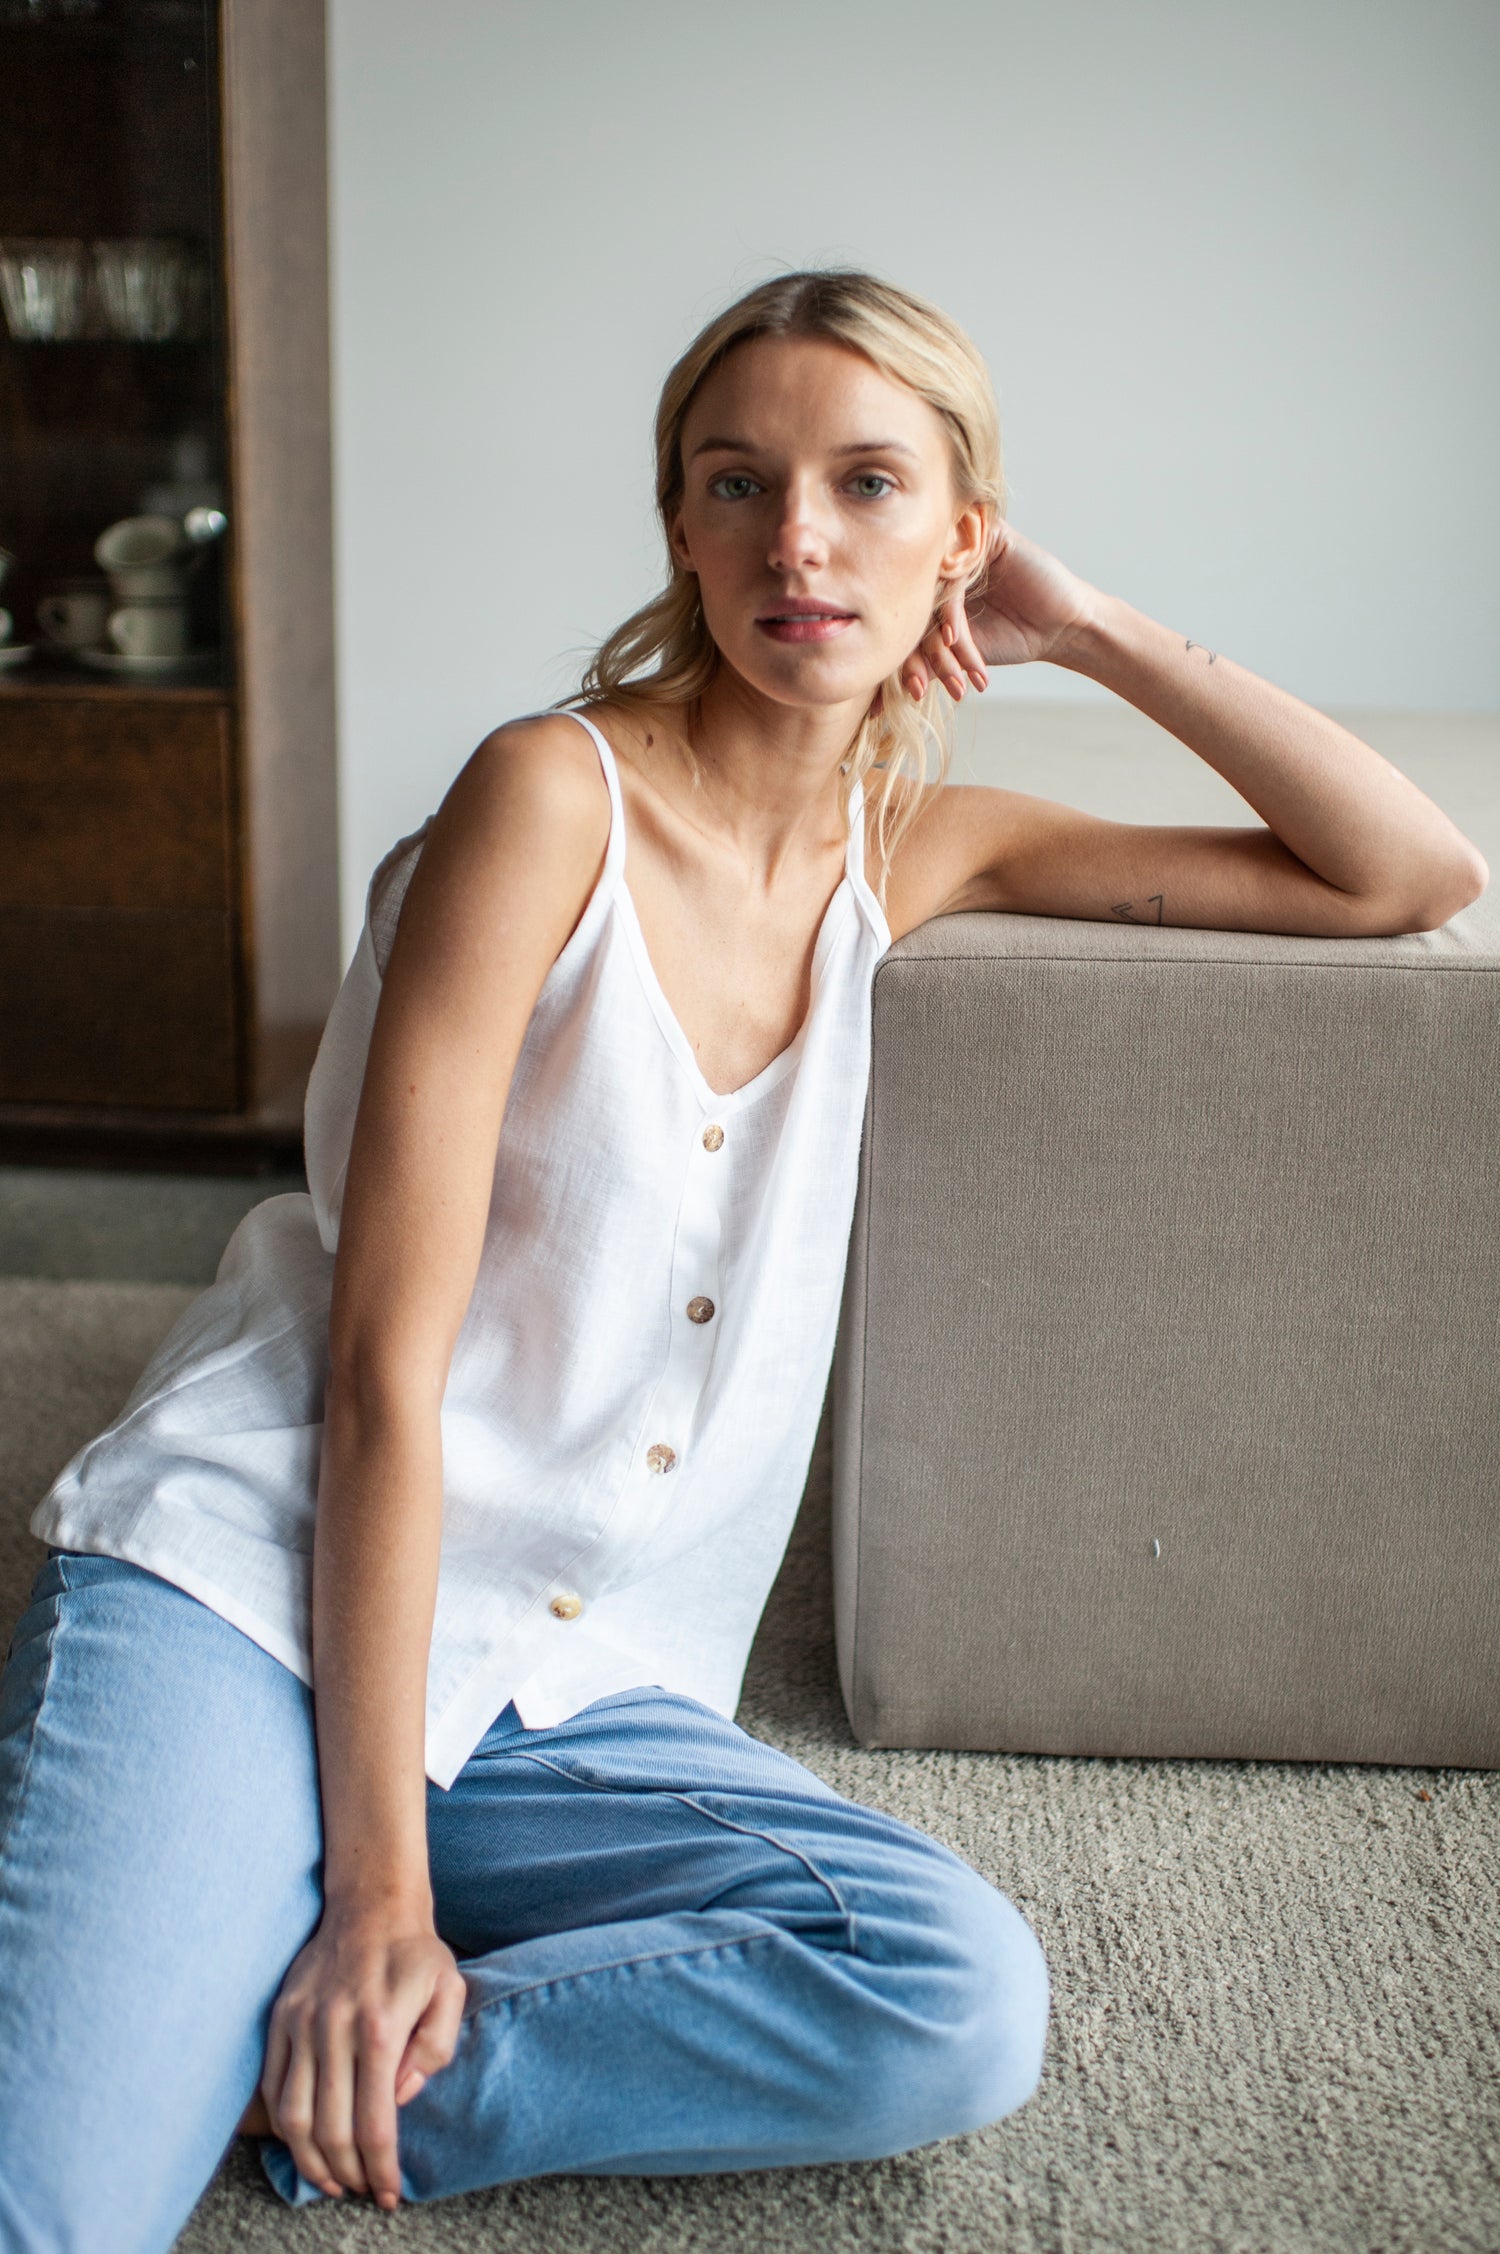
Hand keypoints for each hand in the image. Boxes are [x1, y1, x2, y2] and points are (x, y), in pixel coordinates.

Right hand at [260, 1904, 467, 2208]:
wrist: (372, 1904)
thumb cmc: (417, 1954)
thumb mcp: (450, 1992)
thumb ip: (434, 2050)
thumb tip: (401, 2098)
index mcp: (381, 2027)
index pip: (375, 2122)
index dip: (381, 2168)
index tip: (389, 2193)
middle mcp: (335, 2028)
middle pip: (331, 2129)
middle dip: (348, 2173)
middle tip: (363, 2190)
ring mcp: (302, 2023)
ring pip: (293, 2115)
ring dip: (309, 2160)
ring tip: (331, 2180)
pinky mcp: (281, 2017)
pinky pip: (271, 2085)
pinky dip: (282, 2124)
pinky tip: (302, 2141)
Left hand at [900, 520, 1101, 701]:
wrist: (1059, 628)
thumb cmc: (1013, 637)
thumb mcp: (962, 654)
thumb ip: (928, 656)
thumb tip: (885, 683)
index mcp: (937, 589)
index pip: (910, 620)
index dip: (907, 659)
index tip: (914, 694)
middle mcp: (947, 566)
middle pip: (916, 607)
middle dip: (919, 656)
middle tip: (920, 690)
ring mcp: (965, 550)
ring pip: (934, 597)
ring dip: (941, 644)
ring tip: (953, 677)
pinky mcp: (986, 538)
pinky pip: (956, 578)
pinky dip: (952, 614)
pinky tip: (955, 639)